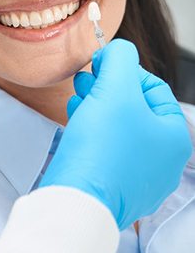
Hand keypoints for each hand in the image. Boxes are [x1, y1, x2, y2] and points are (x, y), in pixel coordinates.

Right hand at [40, 39, 191, 229]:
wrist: (76, 201)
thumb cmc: (100, 150)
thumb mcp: (114, 89)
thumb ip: (120, 60)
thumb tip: (116, 51)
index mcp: (175, 137)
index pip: (151, 87)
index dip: (120, 70)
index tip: (94, 67)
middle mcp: (164, 162)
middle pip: (134, 110)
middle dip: (105, 91)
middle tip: (82, 85)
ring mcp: (140, 180)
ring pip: (118, 132)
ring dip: (96, 112)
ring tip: (77, 106)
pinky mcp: (114, 190)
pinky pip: (106, 155)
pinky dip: (91, 138)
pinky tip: (77, 130)